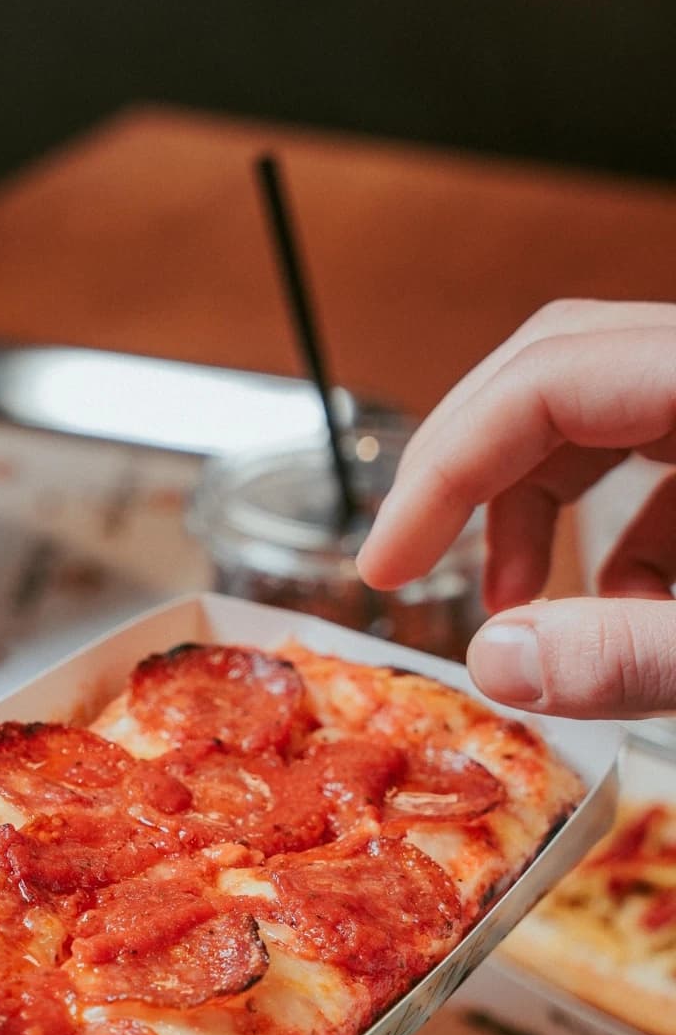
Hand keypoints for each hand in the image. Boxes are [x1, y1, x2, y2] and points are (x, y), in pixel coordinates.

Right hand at [358, 300, 675, 716]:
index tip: (387, 564)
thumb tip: (498, 661)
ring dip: (537, 510)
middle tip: (409, 562)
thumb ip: (630, 654)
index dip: (446, 469)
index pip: (544, 379)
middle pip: (555, 373)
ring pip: (602, 414)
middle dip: (471, 474)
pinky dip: (618, 537)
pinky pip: (662, 459)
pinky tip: (622, 615)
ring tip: (515, 606)